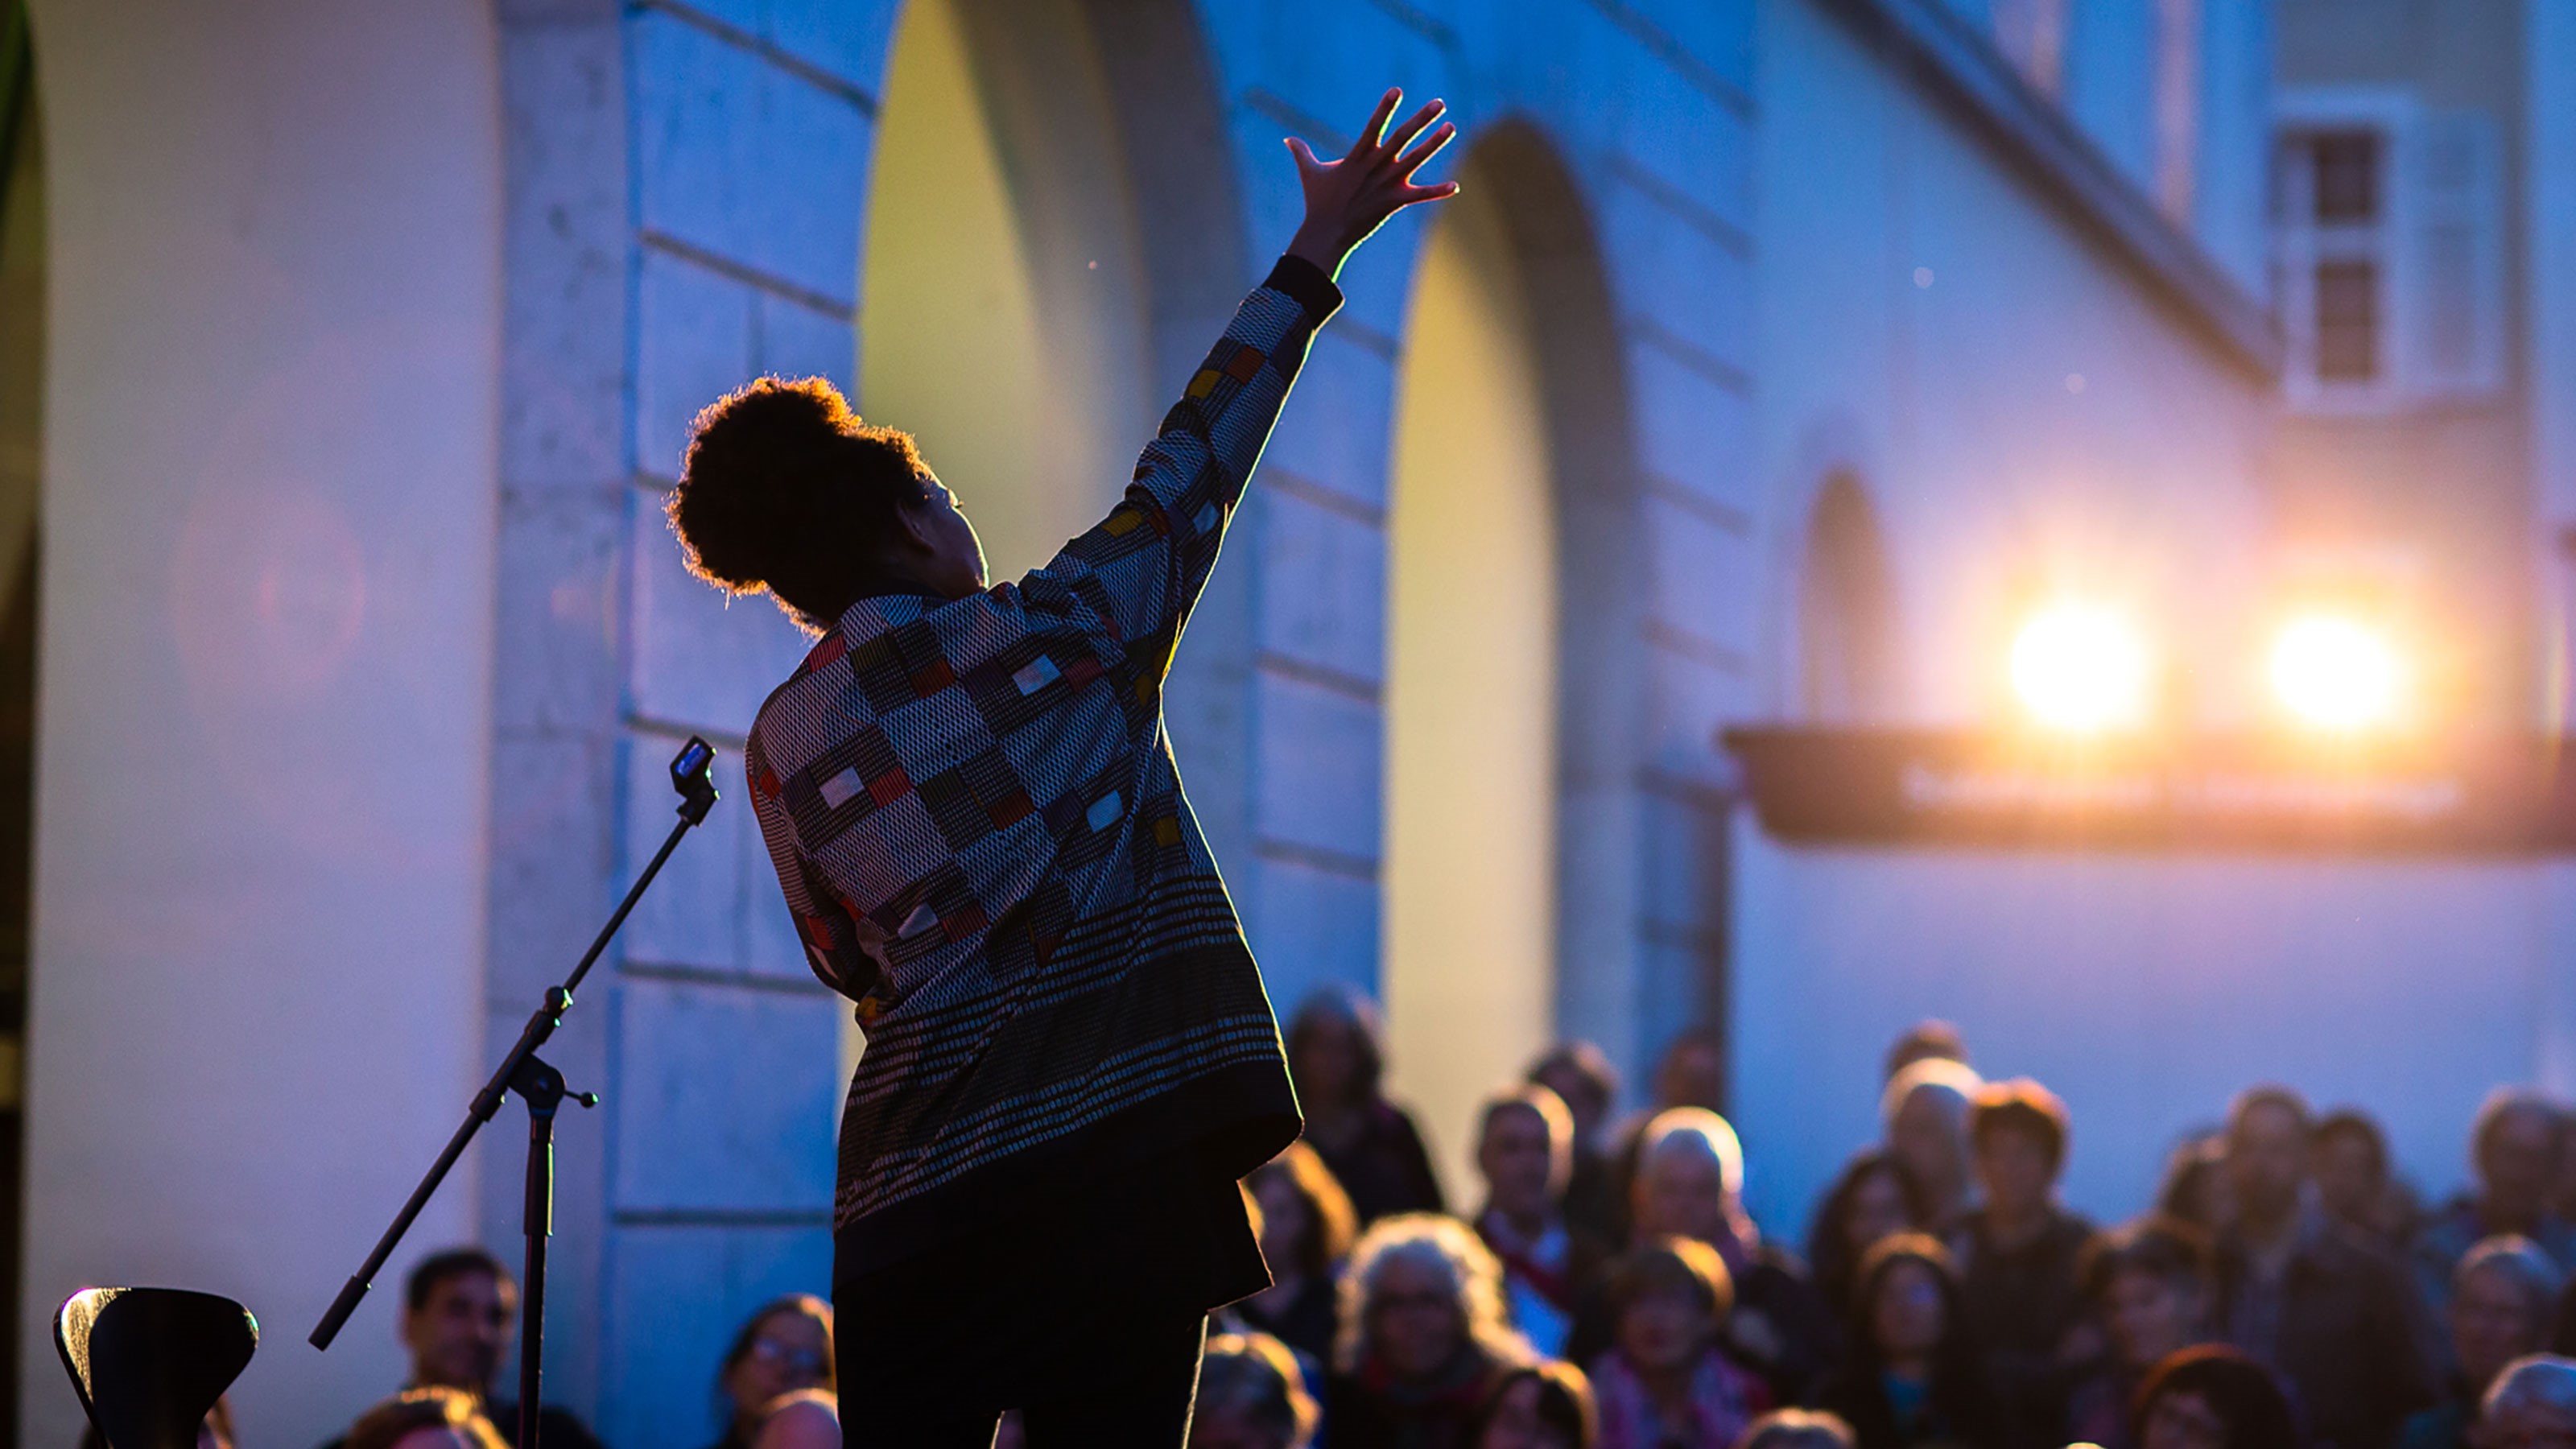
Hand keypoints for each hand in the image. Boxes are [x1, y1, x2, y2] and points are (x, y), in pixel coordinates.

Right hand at [1284, 89, 1459, 275]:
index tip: (1397, 90)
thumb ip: (1302, 153)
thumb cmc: (1318, 202)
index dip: (1385, 108)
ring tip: (1451, 127)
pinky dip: (1437, 191)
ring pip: (1415, 160)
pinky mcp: (1394, 202)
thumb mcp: (1309, 173)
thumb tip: (1287, 140)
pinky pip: (1419, 195)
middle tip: (1439, 103)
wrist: (1326, 234)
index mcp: (1357, 156)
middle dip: (1421, 119)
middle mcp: (1375, 167)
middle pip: (1401, 138)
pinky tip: (1454, 186)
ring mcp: (1386, 184)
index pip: (1373, 126)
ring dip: (1434, 144)